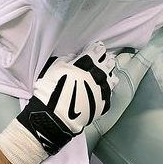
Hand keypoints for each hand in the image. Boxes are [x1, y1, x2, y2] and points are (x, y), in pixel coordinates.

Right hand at [15, 42, 118, 156]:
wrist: (53, 115)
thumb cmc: (50, 90)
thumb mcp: (55, 67)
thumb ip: (67, 59)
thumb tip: (74, 57)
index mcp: (84, 64)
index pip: (96, 51)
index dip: (97, 48)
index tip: (97, 48)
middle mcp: (96, 76)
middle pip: (107, 64)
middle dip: (107, 60)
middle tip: (106, 59)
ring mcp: (101, 91)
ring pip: (111, 80)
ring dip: (109, 76)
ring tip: (106, 75)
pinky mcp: (102, 105)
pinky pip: (108, 96)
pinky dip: (106, 92)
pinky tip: (103, 91)